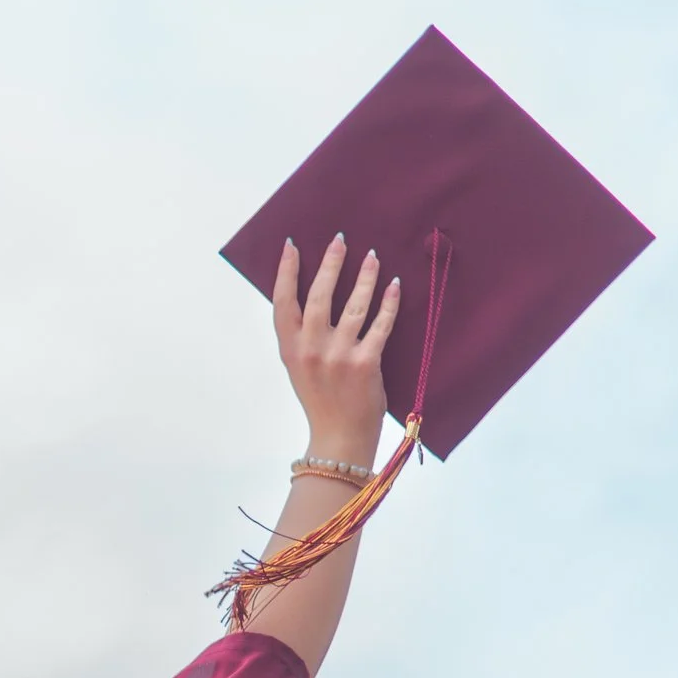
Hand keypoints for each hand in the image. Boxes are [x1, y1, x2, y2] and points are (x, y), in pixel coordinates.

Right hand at [273, 234, 401, 467]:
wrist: (340, 437)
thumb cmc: (321, 400)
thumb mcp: (299, 367)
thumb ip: (300, 336)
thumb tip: (311, 296)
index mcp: (291, 349)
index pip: (283, 302)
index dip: (286, 271)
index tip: (292, 245)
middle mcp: (311, 349)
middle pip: (319, 296)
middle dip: (330, 264)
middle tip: (340, 240)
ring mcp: (339, 356)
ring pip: (353, 305)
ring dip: (365, 277)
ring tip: (373, 257)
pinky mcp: (366, 363)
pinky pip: (380, 325)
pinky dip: (388, 303)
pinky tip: (394, 285)